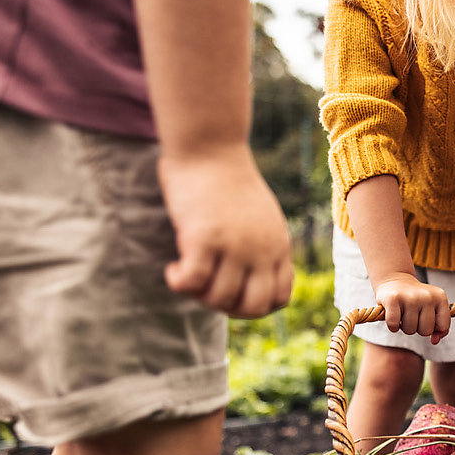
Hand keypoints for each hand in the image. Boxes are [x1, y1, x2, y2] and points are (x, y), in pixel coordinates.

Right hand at [158, 148, 293, 318]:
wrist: (211, 147)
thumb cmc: (229, 182)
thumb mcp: (261, 218)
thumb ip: (262, 247)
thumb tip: (248, 279)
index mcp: (279, 245)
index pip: (280, 298)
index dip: (254, 305)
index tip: (232, 291)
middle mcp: (262, 249)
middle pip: (252, 307)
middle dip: (227, 308)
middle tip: (207, 289)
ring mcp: (235, 245)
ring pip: (219, 299)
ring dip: (198, 296)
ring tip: (187, 273)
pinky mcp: (203, 237)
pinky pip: (192, 282)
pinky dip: (179, 283)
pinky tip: (173, 268)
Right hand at [372, 273, 449, 340]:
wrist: (395, 279)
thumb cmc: (416, 299)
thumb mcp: (432, 309)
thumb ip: (439, 326)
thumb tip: (435, 341)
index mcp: (440, 297)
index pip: (443, 326)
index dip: (434, 329)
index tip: (426, 321)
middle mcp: (427, 296)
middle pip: (425, 331)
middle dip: (417, 329)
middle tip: (412, 316)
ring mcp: (410, 297)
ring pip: (410, 330)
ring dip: (404, 327)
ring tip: (403, 314)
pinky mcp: (393, 298)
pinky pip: (393, 325)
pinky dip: (392, 326)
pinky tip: (393, 316)